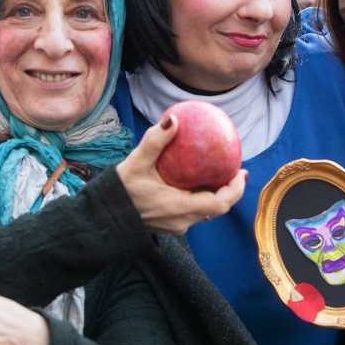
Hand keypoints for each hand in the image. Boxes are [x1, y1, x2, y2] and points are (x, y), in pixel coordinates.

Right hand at [116, 114, 246, 233]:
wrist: (102, 218)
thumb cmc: (120, 192)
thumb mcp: (136, 163)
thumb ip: (155, 142)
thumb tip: (174, 119)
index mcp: (179, 207)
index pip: (219, 204)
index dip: (235, 190)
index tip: (241, 172)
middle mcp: (182, 220)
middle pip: (217, 209)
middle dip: (230, 191)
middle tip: (235, 170)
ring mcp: (176, 225)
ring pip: (206, 212)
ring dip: (216, 195)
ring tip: (220, 173)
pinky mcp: (170, 225)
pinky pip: (193, 212)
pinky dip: (201, 198)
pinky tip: (195, 182)